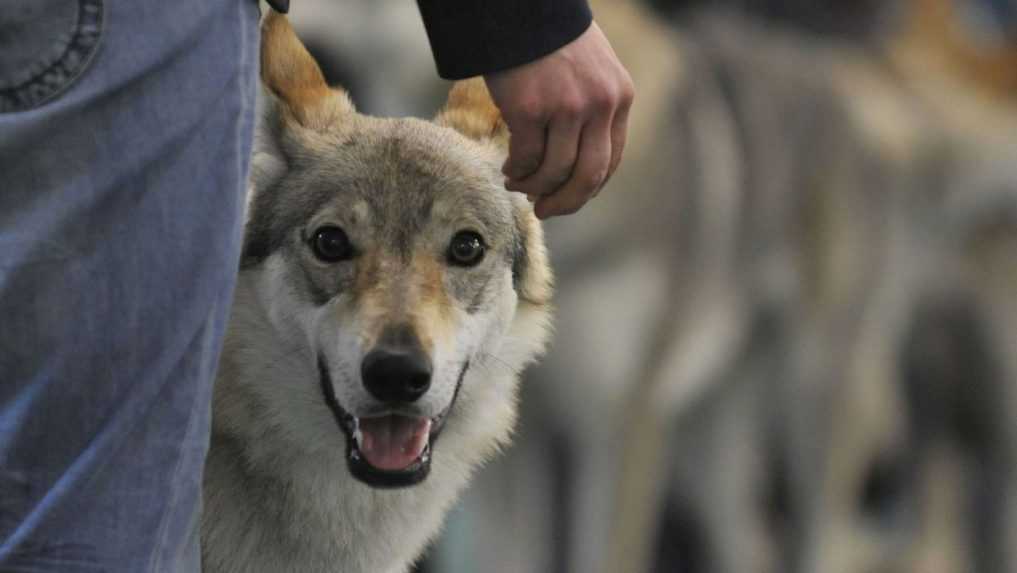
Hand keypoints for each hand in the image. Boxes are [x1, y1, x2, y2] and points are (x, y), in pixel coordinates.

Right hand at [484, 21, 634, 218]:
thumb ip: (593, 110)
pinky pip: (526, 158)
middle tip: (545, 209)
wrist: (522, 10)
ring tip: (517, 183)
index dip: (587, 189)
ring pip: (554, 171)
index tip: (566, 199)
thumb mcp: (591, 72)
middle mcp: (599, 105)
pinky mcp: (530, 109)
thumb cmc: (551, 42)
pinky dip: (517, 170)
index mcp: (620, 97)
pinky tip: (509, 168)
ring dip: (534, 186)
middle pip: (588, 176)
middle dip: (566, 202)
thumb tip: (573, 165)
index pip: (611, 161)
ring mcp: (566, 107)